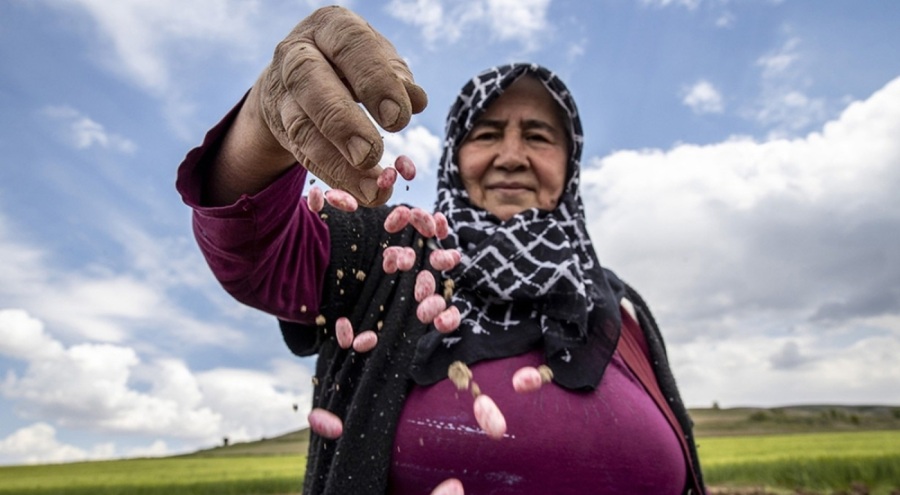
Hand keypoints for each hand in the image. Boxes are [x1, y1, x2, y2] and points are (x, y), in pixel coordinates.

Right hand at [212, 6, 426, 205]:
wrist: (300, 75)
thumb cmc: (352, 64)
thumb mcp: (376, 61)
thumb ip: (395, 78)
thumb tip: (416, 99)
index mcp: (330, 27)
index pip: (351, 47)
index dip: (374, 82)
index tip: (400, 118)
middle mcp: (297, 54)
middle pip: (310, 81)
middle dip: (342, 120)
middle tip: (373, 155)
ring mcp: (281, 91)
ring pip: (301, 126)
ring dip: (337, 163)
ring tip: (373, 189)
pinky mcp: (278, 126)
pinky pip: (301, 154)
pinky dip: (333, 177)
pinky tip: (360, 194)